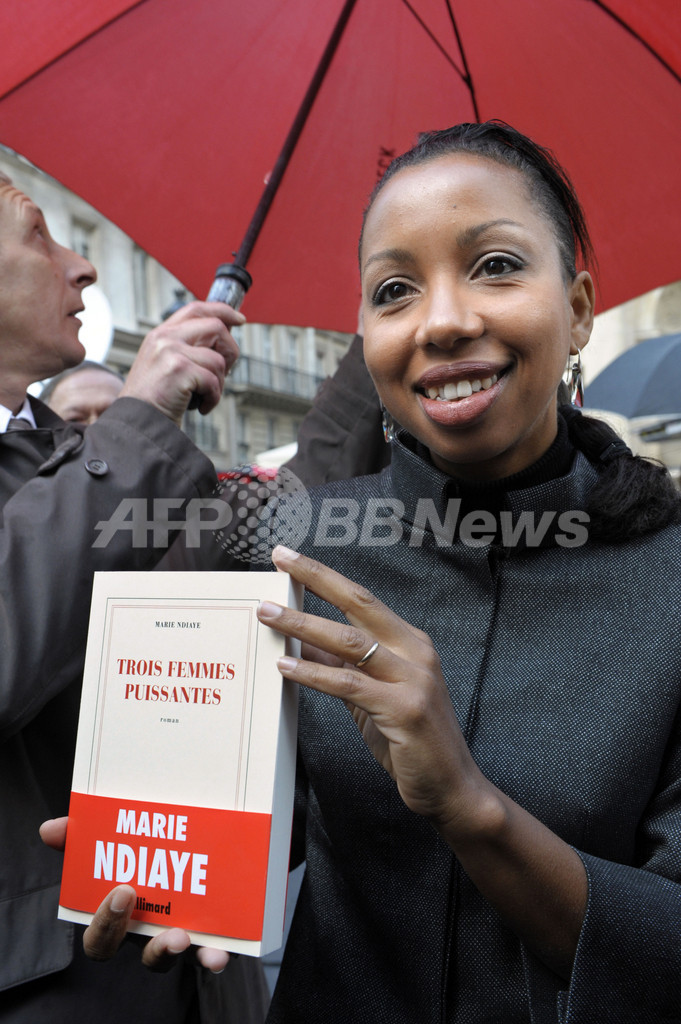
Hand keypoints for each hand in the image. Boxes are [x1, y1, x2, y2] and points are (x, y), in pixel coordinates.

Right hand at [39, 817, 228, 972]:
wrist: (208, 851)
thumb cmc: (153, 853)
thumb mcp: (120, 840)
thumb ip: (84, 837)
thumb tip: (49, 829)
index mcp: (125, 918)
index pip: (100, 938)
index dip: (104, 923)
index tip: (121, 890)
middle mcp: (149, 934)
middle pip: (131, 954)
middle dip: (126, 934)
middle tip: (134, 899)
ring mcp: (182, 940)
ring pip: (167, 959)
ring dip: (168, 951)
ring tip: (179, 937)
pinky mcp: (214, 939)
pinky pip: (211, 956)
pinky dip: (213, 957)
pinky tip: (218, 954)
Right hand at [120, 301, 244, 424]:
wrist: (137, 422)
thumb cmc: (155, 400)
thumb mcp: (166, 365)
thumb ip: (188, 349)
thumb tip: (224, 340)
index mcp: (162, 334)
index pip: (197, 309)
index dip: (222, 311)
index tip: (239, 319)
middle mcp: (165, 338)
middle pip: (216, 328)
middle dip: (230, 352)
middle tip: (224, 374)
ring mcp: (171, 351)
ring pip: (219, 359)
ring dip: (219, 384)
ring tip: (204, 396)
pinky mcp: (179, 370)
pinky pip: (214, 381)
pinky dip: (213, 398)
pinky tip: (200, 407)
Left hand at [256, 546, 485, 830]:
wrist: (451, 786)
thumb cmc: (411, 741)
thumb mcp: (372, 697)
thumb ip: (343, 668)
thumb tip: (300, 645)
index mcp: (410, 642)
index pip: (362, 599)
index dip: (325, 576)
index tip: (291, 559)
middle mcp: (415, 651)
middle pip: (358, 603)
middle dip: (316, 577)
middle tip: (280, 558)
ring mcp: (413, 678)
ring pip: (348, 641)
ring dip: (303, 624)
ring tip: (268, 613)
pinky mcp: (404, 708)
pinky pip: (348, 684)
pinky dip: (313, 673)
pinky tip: (285, 666)